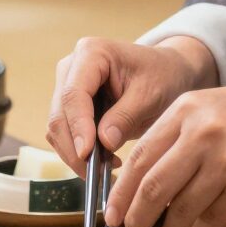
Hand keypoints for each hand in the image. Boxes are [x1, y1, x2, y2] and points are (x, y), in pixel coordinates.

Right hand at [47, 36, 217, 169]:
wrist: (168, 73)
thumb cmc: (163, 76)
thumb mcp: (151, 94)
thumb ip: (126, 116)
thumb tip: (103, 142)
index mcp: (91, 53)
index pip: (74, 94)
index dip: (77, 126)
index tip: (87, 154)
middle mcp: (72, 67)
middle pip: (59, 114)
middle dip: (74, 147)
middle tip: (96, 172)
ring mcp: (67, 86)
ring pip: (57, 128)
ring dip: (75, 153)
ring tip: (108, 166)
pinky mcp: (70, 106)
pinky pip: (65, 135)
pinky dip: (79, 153)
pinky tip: (106, 161)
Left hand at [102, 79, 225, 226]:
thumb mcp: (211, 110)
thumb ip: (176, 140)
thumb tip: (139, 186)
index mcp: (186, 110)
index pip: (139, 157)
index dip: (121, 192)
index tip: (113, 214)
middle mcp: (202, 132)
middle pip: (152, 187)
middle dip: (138, 218)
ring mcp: (225, 160)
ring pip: (182, 209)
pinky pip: (215, 215)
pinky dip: (210, 217)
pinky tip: (223, 203)